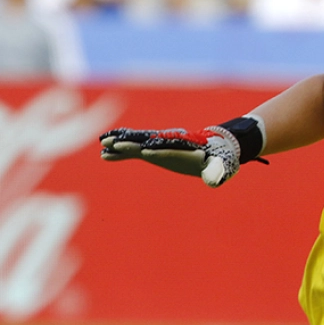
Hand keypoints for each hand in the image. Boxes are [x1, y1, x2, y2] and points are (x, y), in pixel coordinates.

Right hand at [100, 126, 241, 186]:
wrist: (214, 150)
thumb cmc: (217, 160)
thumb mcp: (220, 166)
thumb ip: (216, 172)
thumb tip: (214, 182)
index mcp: (184, 148)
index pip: (168, 149)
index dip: (156, 151)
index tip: (143, 151)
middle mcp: (169, 144)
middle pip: (147, 142)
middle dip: (131, 143)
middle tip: (112, 143)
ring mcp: (160, 146)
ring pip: (137, 144)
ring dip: (120, 145)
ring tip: (102, 146)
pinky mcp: (154, 151)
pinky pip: (134, 150)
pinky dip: (121, 152)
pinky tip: (105, 155)